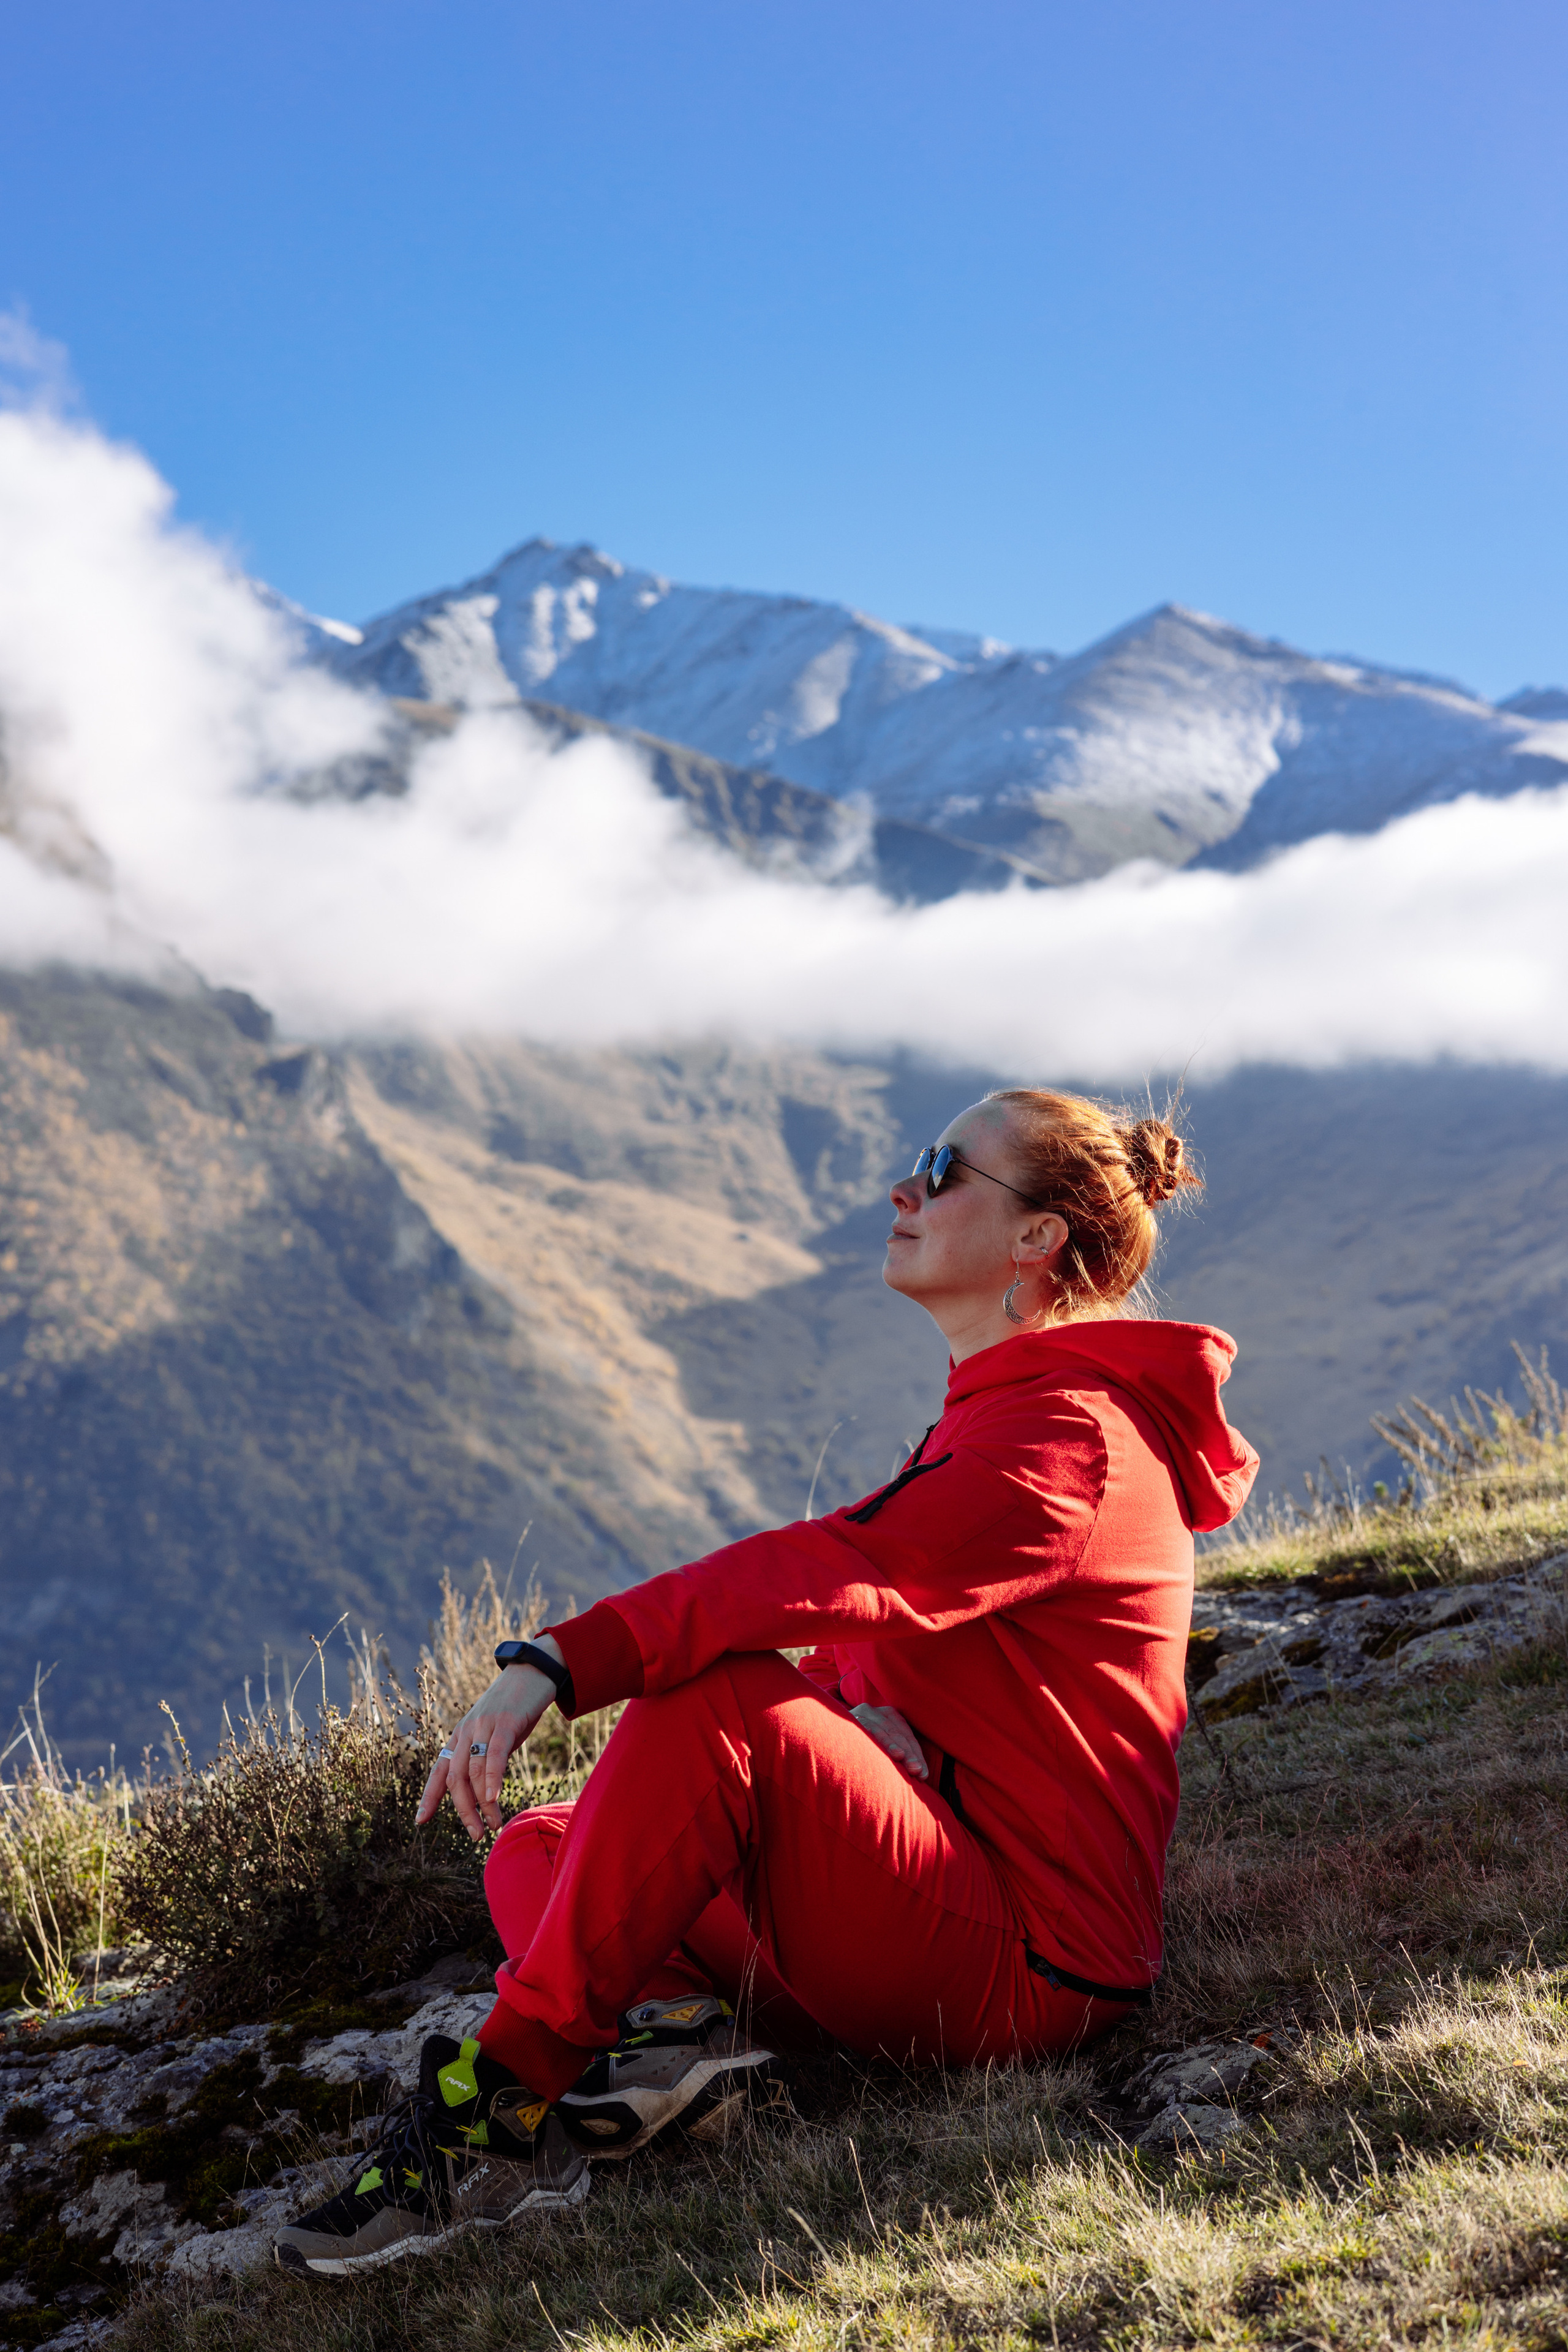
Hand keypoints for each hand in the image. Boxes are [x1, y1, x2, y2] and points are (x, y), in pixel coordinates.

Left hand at [416, 1639, 565, 1839]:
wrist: (533, 1672)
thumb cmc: (516, 1707)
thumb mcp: (495, 1735)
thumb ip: (487, 1758)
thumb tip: (484, 1790)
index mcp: (461, 1736)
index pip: (440, 1770)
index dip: (429, 1797)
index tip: (420, 1821)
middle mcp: (467, 1731)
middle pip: (456, 1778)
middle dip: (464, 1811)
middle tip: (476, 1835)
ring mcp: (484, 1726)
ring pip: (475, 1772)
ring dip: (483, 1804)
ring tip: (494, 1825)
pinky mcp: (505, 1722)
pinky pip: (494, 1754)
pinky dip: (492, 1779)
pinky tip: (493, 1798)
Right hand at [850, 1703, 927, 1780]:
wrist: (826, 1736)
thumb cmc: (860, 1749)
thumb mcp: (881, 1748)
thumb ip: (899, 1756)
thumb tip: (921, 1775)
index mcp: (888, 1715)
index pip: (906, 1735)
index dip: (916, 1754)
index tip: (923, 1775)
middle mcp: (875, 1711)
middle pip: (897, 1732)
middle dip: (910, 1753)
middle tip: (918, 1772)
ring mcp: (861, 1713)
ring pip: (882, 1729)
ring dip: (893, 1745)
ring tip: (902, 1758)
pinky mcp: (848, 1718)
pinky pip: (863, 1727)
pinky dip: (874, 1738)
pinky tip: (880, 1750)